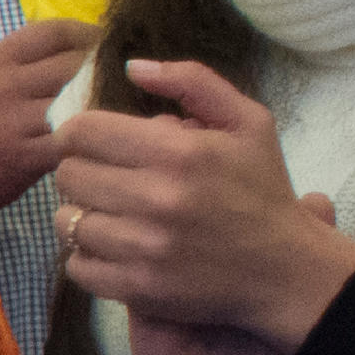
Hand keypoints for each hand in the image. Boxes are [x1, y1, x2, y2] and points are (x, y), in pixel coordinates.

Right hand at [0, 18, 100, 220]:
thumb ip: (18, 64)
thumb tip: (73, 51)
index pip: (53, 31)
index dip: (89, 33)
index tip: (106, 44)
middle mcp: (2, 85)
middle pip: (74, 64)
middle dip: (104, 70)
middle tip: (121, 79)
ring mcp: (13, 121)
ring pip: (79, 101)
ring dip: (105, 104)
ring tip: (117, 107)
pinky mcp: (25, 157)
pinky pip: (72, 139)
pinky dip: (90, 138)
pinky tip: (98, 140)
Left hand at [54, 61, 354, 347]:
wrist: (287, 271)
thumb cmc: (262, 190)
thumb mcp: (248, 122)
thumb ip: (192, 82)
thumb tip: (132, 67)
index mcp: (177, 152)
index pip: (81, 132)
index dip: (78, 133)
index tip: (91, 142)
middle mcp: (156, 198)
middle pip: (67, 175)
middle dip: (81, 171)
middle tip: (105, 178)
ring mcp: (144, 248)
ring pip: (67, 221)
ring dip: (82, 215)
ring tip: (110, 213)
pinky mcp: (138, 288)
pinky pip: (77, 266)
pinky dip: (87, 257)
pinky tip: (114, 247)